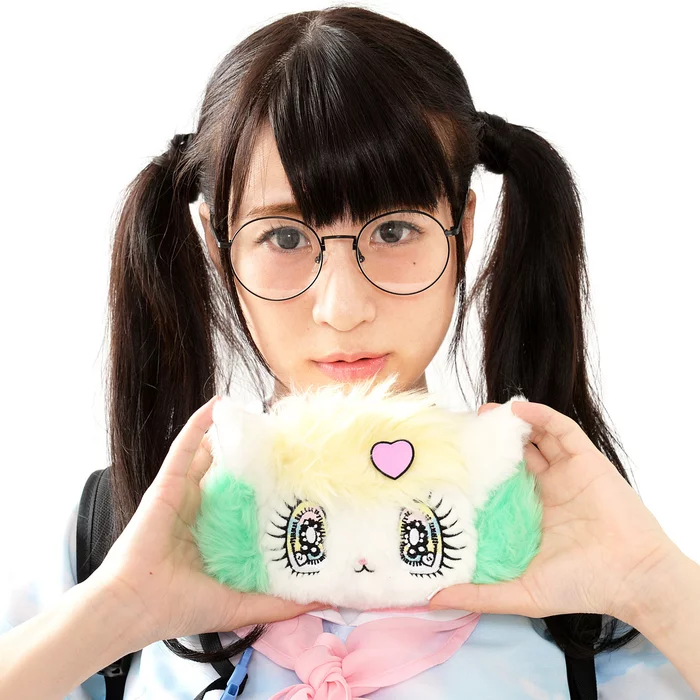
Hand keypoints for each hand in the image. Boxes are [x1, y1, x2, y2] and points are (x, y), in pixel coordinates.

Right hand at [90, 395, 319, 645]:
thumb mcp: (242, 605)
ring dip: (228, 435)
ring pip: (209, 456)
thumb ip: (282, 603)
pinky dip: (198, 424)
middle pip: (230, 477)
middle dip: (252, 460)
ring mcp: (184, 495)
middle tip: (281, 443)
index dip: (267, 492)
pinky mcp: (168, 483)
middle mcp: (201, 512)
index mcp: (215, 537)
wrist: (134, 606)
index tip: (296, 481)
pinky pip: (184, 447)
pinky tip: (217, 405)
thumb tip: (328, 599)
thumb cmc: (181, 608)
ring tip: (254, 416)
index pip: (246, 506)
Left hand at [429, 400, 680, 624]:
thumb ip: (479, 594)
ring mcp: (568, 472)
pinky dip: (541, 415)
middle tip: (464, 430)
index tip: (451, 461)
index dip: (479, 469)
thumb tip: (433, 601)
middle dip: (492, 440)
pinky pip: (562, 430)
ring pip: (536, 436)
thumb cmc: (582, 587)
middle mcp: (550, 488)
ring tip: (485, 413)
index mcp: (534, 512)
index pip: (502, 481)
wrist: (632, 579)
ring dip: (512, 422)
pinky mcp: (586, 460)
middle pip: (516, 453)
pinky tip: (517, 409)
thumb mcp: (521, 593)